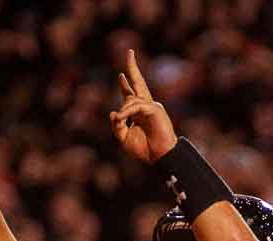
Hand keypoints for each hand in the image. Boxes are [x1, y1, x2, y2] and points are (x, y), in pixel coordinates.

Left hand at [109, 49, 176, 164]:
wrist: (159, 157)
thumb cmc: (145, 150)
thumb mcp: (124, 138)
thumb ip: (117, 126)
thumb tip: (113, 112)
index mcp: (138, 112)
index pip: (131, 94)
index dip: (125, 85)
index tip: (121, 76)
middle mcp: (146, 106)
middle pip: (139, 82)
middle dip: (133, 67)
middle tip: (130, 52)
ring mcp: (151, 106)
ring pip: (131, 99)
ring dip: (123, 111)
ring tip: (120, 121)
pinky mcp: (155, 109)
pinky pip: (136, 106)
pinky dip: (127, 111)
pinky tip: (122, 118)